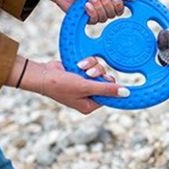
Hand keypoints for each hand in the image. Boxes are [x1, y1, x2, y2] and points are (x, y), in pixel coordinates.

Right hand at [6, 56, 129, 113]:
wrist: (42, 74)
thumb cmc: (61, 85)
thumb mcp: (86, 87)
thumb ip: (107, 89)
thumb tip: (126, 94)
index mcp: (90, 105)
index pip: (110, 96)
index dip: (112, 87)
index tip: (112, 80)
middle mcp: (89, 95)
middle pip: (107, 82)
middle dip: (100, 75)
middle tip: (91, 74)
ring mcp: (85, 84)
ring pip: (101, 71)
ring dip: (93, 67)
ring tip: (82, 68)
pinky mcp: (82, 73)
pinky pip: (93, 65)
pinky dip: (87, 63)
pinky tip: (79, 63)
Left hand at [31, 0, 134, 23]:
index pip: (122, 5)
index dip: (121, 3)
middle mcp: (104, 5)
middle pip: (116, 13)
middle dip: (107, 2)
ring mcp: (96, 13)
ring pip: (106, 17)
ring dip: (98, 6)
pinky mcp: (87, 19)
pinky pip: (95, 20)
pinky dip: (91, 11)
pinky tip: (85, 5)